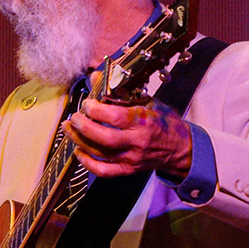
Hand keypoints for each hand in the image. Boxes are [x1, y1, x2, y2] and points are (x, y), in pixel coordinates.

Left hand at [63, 95, 192, 178]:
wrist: (180, 148)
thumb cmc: (162, 121)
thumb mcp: (146, 100)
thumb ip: (119, 90)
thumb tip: (96, 76)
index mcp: (144, 121)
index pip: (116, 117)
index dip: (96, 110)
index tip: (87, 103)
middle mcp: (138, 142)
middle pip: (105, 138)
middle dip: (84, 127)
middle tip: (74, 117)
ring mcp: (132, 158)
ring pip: (100, 154)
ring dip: (79, 141)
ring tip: (69, 129)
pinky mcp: (128, 170)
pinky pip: (103, 171)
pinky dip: (87, 162)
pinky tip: (78, 150)